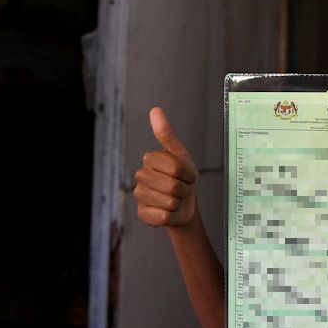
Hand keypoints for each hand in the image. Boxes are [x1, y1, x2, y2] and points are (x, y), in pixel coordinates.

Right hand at [134, 107, 198, 227]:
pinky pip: (164, 217)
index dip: (188, 174)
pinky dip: (172, 215)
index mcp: (149, 159)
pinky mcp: (142, 214)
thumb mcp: (180, 155)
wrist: (184, 204)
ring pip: (169, 202)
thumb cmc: (183, 178)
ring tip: (176, 198)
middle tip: (181, 188)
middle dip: (184, 189)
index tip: (186, 174)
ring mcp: (139, 196)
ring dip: (179, 202)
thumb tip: (155, 110)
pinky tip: (169, 211)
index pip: (176, 168)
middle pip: (172, 186)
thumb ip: (166, 134)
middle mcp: (140, 176)